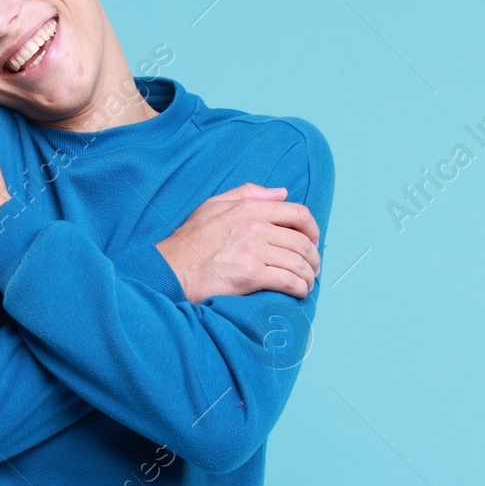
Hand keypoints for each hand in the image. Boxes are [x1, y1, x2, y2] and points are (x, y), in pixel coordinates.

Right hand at [155, 183, 320, 302]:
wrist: (171, 269)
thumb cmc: (189, 240)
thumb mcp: (213, 205)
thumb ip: (248, 194)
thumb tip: (281, 192)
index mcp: (249, 207)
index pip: (298, 213)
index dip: (313, 229)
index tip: (313, 241)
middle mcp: (255, 226)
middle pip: (302, 241)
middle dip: (314, 258)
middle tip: (312, 268)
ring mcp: (254, 250)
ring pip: (299, 263)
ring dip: (309, 276)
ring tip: (306, 283)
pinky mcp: (251, 274)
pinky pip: (289, 281)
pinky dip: (300, 289)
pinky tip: (299, 293)